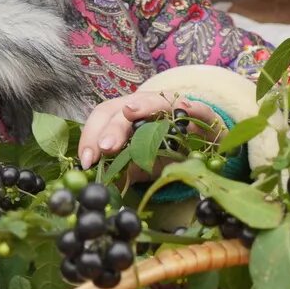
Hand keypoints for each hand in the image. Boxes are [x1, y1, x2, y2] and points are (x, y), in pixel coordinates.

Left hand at [77, 90, 215, 166]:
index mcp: (125, 115)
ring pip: (156, 101)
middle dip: (112, 127)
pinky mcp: (201, 114)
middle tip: (106, 147)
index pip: (102, 117)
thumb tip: (97, 187)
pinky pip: (198, 109)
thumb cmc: (164, 153)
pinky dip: (192, 108)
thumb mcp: (137, 165)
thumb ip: (118, 171)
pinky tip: (184, 109)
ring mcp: (173, 107)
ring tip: (131, 112)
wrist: (201, 147)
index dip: (91, 136)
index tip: (88, 161)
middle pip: (123, 109)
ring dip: (144, 106)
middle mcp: (145, 105)